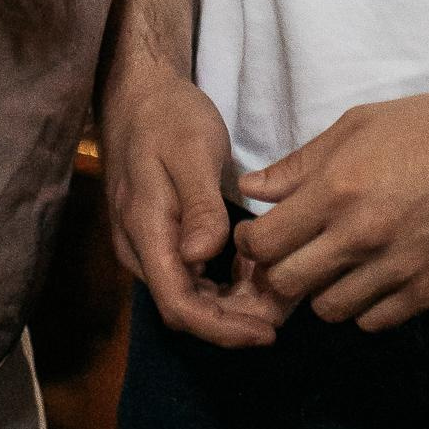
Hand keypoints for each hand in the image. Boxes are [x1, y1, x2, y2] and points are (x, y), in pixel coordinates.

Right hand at [102, 55, 277, 347]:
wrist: (140, 95)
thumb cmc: (169, 118)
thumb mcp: (192, 151)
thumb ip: (199, 205)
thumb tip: (202, 257)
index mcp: (146, 232)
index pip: (179, 304)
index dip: (222, 329)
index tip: (267, 333)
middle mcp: (141, 251)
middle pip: (187, 309)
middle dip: (236, 321)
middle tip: (287, 313)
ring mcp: (149, 247)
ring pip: (191, 297)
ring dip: (233, 305)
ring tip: (279, 293)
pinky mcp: (160, 239)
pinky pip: (192, 277)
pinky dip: (224, 284)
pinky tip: (255, 270)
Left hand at [234, 84, 428, 330]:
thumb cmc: (426, 128)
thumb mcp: (356, 126)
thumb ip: (299, 163)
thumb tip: (252, 189)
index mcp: (336, 192)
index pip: (265, 244)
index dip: (252, 244)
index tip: (259, 237)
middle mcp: (361, 237)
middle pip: (288, 286)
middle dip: (278, 274)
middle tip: (290, 259)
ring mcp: (396, 270)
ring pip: (330, 311)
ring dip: (323, 293)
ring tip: (335, 270)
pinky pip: (376, 322)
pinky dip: (365, 307)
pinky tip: (371, 281)